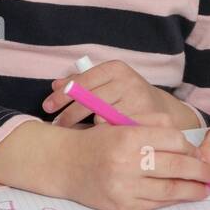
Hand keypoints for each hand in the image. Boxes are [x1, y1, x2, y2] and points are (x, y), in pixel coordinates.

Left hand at [42, 60, 195, 128]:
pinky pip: (114, 130)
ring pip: (100, 116)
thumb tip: (55, 85)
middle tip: (57, 125)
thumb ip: (82, 82)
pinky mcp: (144, 119)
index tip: (47, 106)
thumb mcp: (107, 83)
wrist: (161, 110)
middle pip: (89, 99)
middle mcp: (127, 81)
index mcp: (115, 68)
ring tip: (71, 134)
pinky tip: (92, 140)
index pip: (82, 80)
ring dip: (83, 126)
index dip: (63, 94)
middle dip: (69, 114)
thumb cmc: (126, 96)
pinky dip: (101, 135)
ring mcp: (137, 100)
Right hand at [64, 118, 209, 209]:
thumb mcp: (121, 123)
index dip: (191, 148)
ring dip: (193, 190)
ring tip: (205, 188)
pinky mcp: (122, 205)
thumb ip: (153, 126)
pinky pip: (156, 203)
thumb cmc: (97, 141)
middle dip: (200, 171)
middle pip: (177, 166)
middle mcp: (126, 161)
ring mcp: (124, 186)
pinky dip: (173, 200)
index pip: (174, 140)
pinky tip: (182, 196)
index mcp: (128, 136)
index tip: (198, 153)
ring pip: (170, 189)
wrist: (63, 163)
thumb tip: (188, 144)